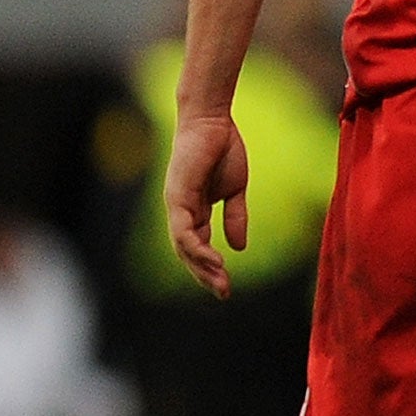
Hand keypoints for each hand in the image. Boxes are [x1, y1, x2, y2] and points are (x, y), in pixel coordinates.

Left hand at [164, 113, 249, 298]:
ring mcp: (176, 206)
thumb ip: (235, 217)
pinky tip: (214, 260)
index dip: (211, 268)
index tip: (227, 286)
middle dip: (205, 275)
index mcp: (193, 211)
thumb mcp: (235, 189)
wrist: (213, 122)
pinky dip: (198, 249)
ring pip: (183, 248)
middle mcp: (180, 213)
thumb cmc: (224, 149)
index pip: (198, 247)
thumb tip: (238, 248)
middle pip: (188, 254)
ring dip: (202, 267)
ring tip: (221, 282)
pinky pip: (184, 232)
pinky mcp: (177, 199)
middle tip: (224, 293)